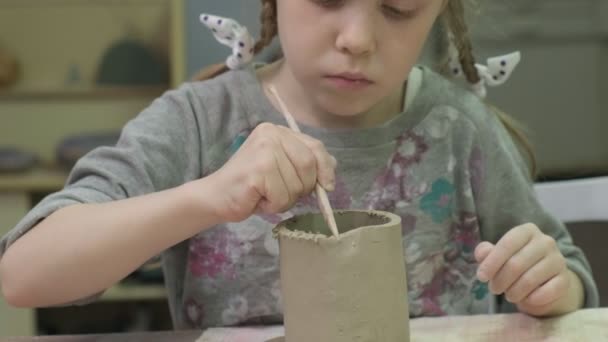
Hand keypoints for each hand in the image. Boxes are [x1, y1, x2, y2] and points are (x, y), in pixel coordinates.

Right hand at [204, 123, 336, 221]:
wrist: (216, 196)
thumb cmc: (252, 185)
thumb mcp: (283, 169)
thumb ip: (304, 163)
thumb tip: (331, 168)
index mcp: (278, 131)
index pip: (315, 146)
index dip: (325, 169)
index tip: (327, 186)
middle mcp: (271, 135)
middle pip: (309, 165)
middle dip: (303, 187)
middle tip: (283, 193)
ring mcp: (264, 151)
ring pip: (298, 184)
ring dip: (286, 199)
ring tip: (267, 195)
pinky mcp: (258, 171)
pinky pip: (283, 197)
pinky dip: (274, 205)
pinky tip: (258, 199)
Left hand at [475, 223, 573, 315]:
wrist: (543, 282)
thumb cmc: (515, 264)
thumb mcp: (498, 256)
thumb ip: (487, 252)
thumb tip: (482, 253)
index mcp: (527, 231)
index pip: (507, 244)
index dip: (492, 262)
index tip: (481, 277)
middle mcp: (546, 241)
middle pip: (516, 263)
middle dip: (500, 280)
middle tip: (494, 289)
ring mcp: (558, 259)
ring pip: (530, 279)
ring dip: (514, 291)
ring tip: (508, 295)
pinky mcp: (565, 279)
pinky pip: (548, 291)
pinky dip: (533, 299)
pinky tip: (526, 300)